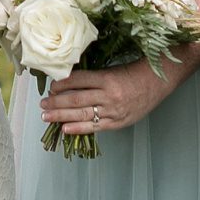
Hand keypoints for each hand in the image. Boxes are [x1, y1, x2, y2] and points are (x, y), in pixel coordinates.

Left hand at [41, 58, 180, 135]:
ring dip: (61, 116)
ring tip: (46, 116)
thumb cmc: (132, 73)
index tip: (49, 88)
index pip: (77, 81)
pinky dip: (78, 128)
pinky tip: (65, 129)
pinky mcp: (118, 122)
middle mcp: (108, 95)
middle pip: (76, 99)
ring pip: (82, 114)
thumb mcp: (111, 70)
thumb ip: (92, 78)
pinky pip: (95, 127)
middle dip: (56, 103)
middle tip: (41, 105)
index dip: (61, 85)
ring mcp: (113, 110)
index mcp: (106, 78)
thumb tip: (67, 83)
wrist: (157, 82)